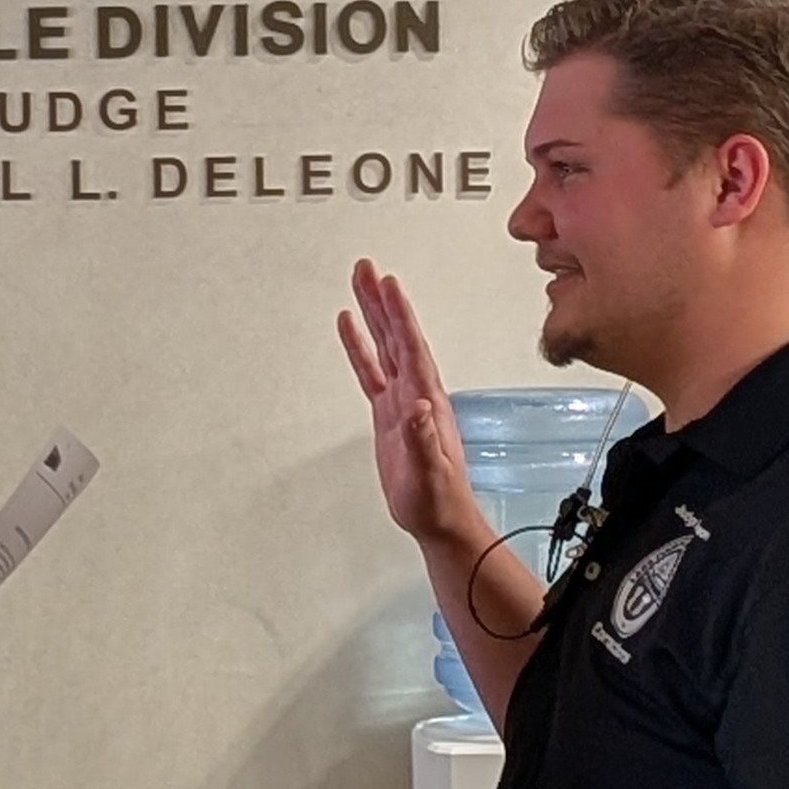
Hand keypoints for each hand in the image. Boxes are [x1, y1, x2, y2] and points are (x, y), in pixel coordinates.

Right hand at [337, 259, 475, 543]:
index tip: (388, 285)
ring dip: (372, 315)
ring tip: (358, 285)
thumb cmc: (438, 499)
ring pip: (384, 346)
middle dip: (381, 302)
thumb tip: (419, 406)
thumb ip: (423, 438)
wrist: (438, 519)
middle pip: (396, 336)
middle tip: (366, 269)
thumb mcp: (430, 471)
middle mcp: (416, 392)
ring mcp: (402, 400)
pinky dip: (360, 348)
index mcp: (427, 400)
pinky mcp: (389, 414)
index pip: (410, 348)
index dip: (399, 316)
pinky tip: (350, 329)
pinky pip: (371, 371)